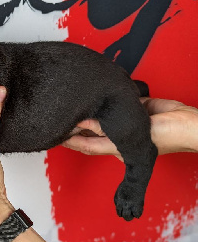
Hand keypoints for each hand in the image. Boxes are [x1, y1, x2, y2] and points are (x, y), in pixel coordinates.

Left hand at [63, 98, 197, 159]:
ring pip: (101, 116)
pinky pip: (115, 104)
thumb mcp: (134, 134)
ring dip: (89, 112)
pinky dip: (104, 101)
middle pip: (91, 131)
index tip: (57, 136)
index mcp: (116, 146)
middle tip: (59, 119)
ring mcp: (125, 121)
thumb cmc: (168, 135)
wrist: (190, 122)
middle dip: (75, 127)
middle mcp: (117, 135)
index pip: (88, 144)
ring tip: (72, 105)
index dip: (71, 141)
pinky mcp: (133, 108)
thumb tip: (83, 122)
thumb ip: (107, 128)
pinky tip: (95, 95)